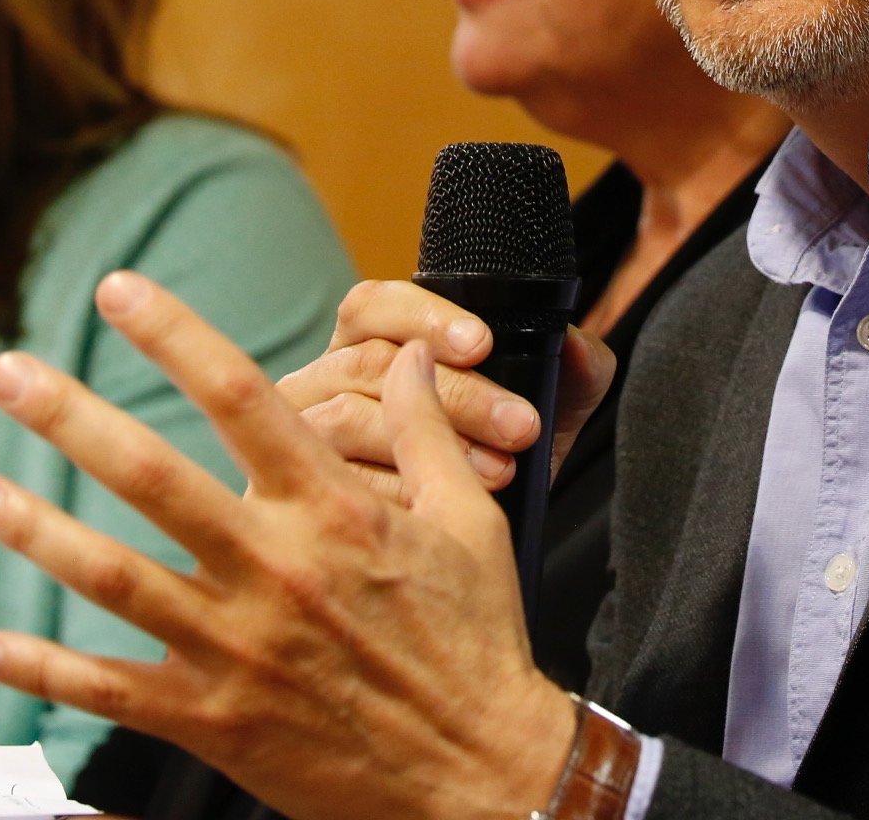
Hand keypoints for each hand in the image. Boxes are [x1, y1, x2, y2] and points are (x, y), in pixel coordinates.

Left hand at [0, 271, 576, 819]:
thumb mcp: (469, 524)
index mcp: (334, 510)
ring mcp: (238, 648)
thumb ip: (427, 433)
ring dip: (35, 529)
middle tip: (6, 372)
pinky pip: (111, 690)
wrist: (480, 775)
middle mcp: (275, 568)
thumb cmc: (477, 645)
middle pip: (150, 476)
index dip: (174, 334)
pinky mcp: (215, 722)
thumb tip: (414, 356)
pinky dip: (46, 669)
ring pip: (112, 577)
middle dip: (68, 416)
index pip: (240, 397)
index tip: (118, 290)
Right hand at [280, 279, 616, 504]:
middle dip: (456, 394)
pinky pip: (331, 483)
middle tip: (520, 426)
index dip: (425, 317)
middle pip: (370, 363)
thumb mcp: (547, 415)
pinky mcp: (293, 491)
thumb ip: (574, 371)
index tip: (483, 342)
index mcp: (368, 342)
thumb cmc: (495, 464)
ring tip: (497, 471)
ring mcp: (301, 435)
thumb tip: (576, 344)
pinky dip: (394, 493)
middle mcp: (324, 380)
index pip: (375, 305)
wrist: (473, 561)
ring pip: (345, 419)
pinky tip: (440, 510)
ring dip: (426, 443)